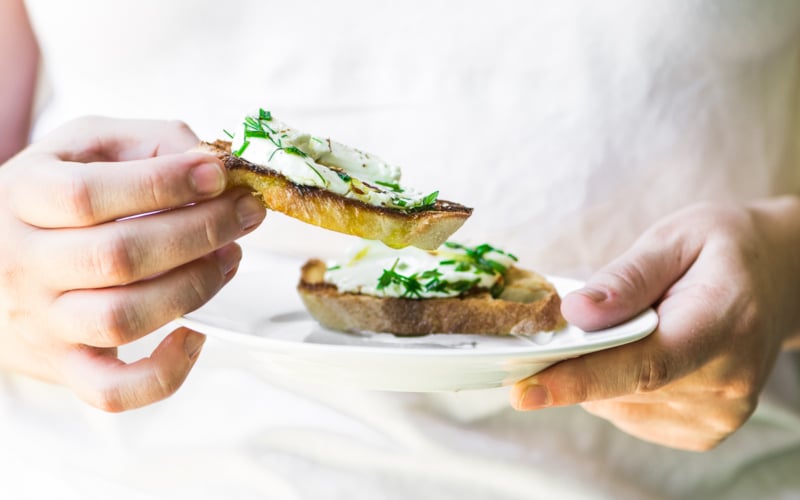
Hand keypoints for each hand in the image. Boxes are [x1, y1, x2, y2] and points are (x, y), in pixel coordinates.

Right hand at [0, 116, 265, 410]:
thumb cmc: (55, 196)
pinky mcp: (65, 366)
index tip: (217, 174)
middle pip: (118, 257)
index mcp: (23, 196)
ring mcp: (43, 322)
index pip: (89, 195)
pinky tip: (196, 335)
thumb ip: (148, 142)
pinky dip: (164, 373)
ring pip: (123, 317)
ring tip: (229, 256)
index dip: (163, 184)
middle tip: (246, 212)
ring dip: (195, 286)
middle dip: (200, 231)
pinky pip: (113, 390)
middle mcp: (25, 263)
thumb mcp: (86, 147)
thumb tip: (212, 162)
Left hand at [510, 198, 799, 450]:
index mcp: (721, 324)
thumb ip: (626, 278)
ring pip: (616, 405)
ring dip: (598, 371)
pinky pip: (629, 414)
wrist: (778, 281)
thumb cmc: (721, 251)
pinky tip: (640, 353)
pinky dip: (615, 387)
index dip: (580, 380)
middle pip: (620, 387)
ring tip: (629, 329)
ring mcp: (718, 414)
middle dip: (574, 361)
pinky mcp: (704, 431)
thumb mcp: (675, 239)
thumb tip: (575, 312)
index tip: (524, 390)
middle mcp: (727, 381)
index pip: (643, 365)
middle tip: (566, 324)